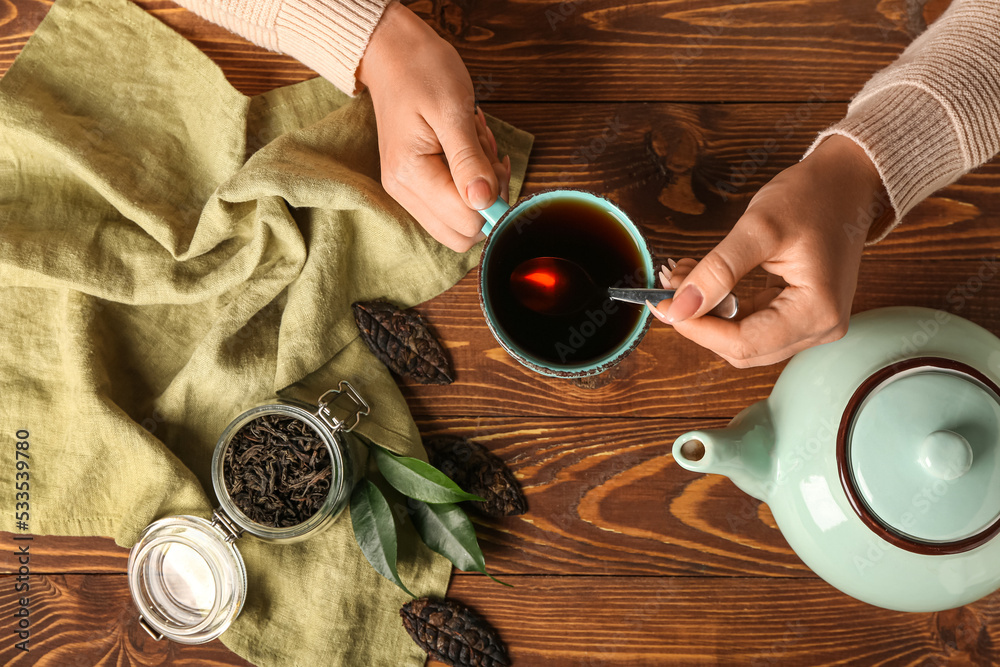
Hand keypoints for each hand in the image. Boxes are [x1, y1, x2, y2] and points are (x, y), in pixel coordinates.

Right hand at [358, 2, 509, 251]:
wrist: (391, 52)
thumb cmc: (422, 71)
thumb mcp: (452, 110)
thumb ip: (469, 161)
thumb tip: (485, 202)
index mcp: (411, 174)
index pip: (465, 221)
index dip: (493, 200)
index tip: (495, 161)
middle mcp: (404, 191)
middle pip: (461, 234)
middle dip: (488, 202)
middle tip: (490, 158)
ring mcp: (408, 190)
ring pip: (459, 222)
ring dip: (480, 190)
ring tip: (477, 145)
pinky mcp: (415, 184)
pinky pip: (451, 203)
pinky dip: (470, 183)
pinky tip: (471, 151)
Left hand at [649, 135, 888, 366]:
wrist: (848, 182)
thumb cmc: (814, 197)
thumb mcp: (758, 229)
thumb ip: (717, 271)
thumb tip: (679, 307)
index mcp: (818, 311)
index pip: (743, 343)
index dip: (696, 328)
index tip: (662, 304)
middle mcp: (820, 327)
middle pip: (743, 348)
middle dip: (700, 321)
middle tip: (669, 287)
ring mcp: (813, 324)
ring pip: (744, 340)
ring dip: (708, 315)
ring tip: (684, 278)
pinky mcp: (801, 314)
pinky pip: (753, 325)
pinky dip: (724, 307)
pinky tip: (705, 281)